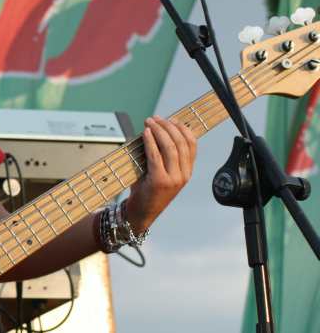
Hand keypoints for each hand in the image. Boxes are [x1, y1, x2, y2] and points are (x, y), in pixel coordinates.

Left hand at [125, 116, 196, 231]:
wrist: (140, 213)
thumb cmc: (146, 190)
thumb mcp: (159, 171)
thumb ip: (161, 155)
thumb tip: (154, 130)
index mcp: (187, 172)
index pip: (192, 144)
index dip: (182, 128)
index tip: (171, 119)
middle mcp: (183, 175)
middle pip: (181, 143)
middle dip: (168, 126)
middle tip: (155, 118)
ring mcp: (173, 179)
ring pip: (170, 147)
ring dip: (159, 130)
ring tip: (149, 122)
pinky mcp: (160, 181)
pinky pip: (156, 156)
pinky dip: (150, 141)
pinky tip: (146, 133)